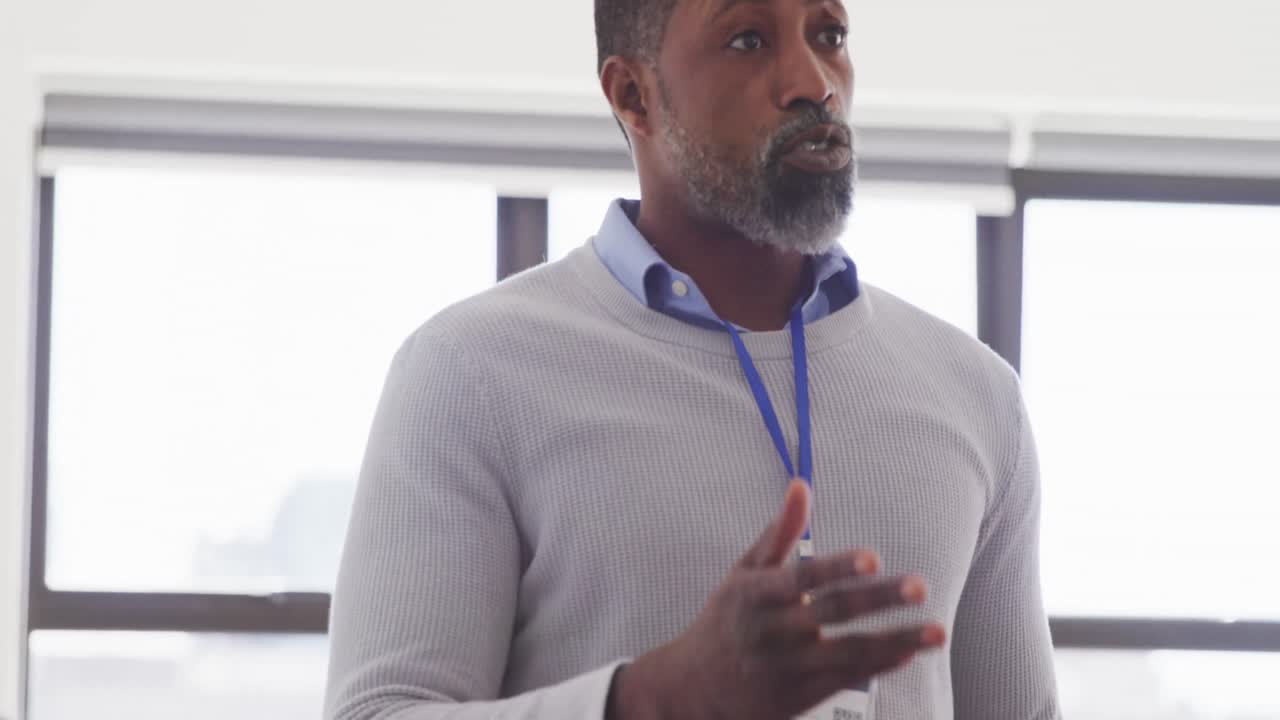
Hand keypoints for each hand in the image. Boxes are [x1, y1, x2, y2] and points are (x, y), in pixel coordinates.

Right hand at [608, 480, 945, 719]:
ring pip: (850, 652)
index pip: (803, 576)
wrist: (692, 690)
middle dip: (880, 598)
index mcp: (756, 594)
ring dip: (897, 641)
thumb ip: (778, 533)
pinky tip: (908, 653)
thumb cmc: (725, 621)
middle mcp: (773, 630)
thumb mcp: (742, 574)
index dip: (839, 565)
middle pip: (833, 611)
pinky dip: (879, 666)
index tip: (875, 556)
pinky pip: (847, 679)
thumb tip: (802, 486)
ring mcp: (787, 667)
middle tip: (921, 585)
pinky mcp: (798, 697)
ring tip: (937, 631)